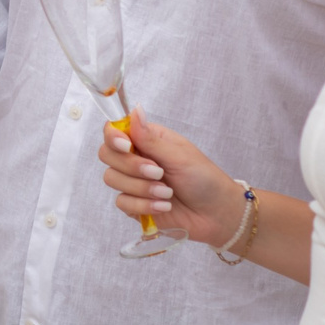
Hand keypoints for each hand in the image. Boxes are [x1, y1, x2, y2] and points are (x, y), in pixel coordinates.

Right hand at [99, 109, 240, 245]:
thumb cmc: (204, 178)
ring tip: (167, 193)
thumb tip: (134, 109)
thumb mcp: (179, 156)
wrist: (216, 214)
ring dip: (141, 188)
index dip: (113, 137)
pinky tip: (164, 206)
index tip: (126, 146)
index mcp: (145, 140)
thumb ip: (150, 138)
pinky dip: (143, 205)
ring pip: (112, 179)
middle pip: (107, 155)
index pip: (113, 131)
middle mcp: (135, 158)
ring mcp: (133, 182)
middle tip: (158, 173)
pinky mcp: (134, 204)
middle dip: (131, 166)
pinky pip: (122, 202)